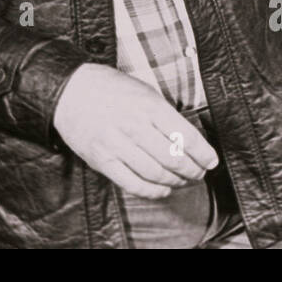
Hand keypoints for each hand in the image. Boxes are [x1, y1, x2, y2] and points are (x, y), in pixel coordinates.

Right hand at [52, 64, 218, 198]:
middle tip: (199, 173)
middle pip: (174, 159)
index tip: (211, 161)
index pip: (186, 136)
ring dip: (176, 183)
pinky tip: (162, 189)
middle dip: (193, 171)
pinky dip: (153, 192)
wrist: (70, 91)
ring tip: (183, 181)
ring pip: (156, 175)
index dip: (204, 154)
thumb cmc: (111, 89)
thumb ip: (165, 114)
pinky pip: (133, 184)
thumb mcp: (144, 90)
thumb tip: (190, 140)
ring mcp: (117, 145)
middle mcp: (134, 126)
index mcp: (149, 105)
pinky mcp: (102, 160)